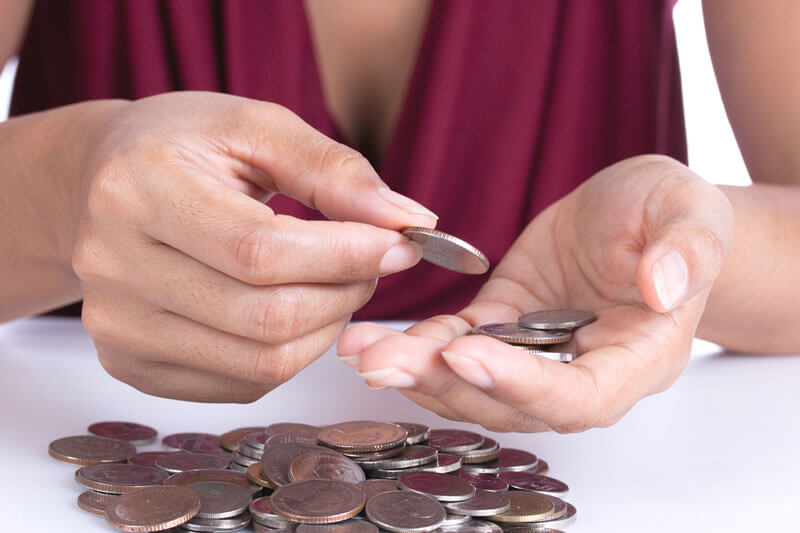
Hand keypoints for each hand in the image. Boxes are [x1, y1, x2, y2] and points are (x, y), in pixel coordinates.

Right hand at [72, 92, 436, 401]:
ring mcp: (118, 327)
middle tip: (373, 262)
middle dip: (346, 293)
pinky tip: (294, 308)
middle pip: (266, 318)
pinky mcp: (132, 365)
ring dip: (327, 327)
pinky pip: (244, 384)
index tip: (400, 244)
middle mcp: (112, 266)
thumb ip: (334, 170)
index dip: (346, 255)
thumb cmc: (184, 146)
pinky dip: (292, 353)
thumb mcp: (257, 127)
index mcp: (137, 189)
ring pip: (263, 362)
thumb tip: (407, 222)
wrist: (101, 183)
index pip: (260, 251)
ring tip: (336, 282)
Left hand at [338, 155, 732, 432]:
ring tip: (359, 352)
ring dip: (417, 372)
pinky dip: (417, 343)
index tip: (466, 355)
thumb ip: (687, 250)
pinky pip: (457, 343)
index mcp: (637, 358)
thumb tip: (664, 287)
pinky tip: (370, 336)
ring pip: (474, 383)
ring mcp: (538, 353)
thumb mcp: (689, 212)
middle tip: (382, 363)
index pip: (580, 397)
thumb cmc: (672, 212)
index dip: (523, 386)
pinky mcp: (503, 324)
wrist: (635, 210)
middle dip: (445, 386)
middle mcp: (582, 372)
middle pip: (511, 403)